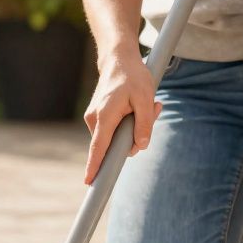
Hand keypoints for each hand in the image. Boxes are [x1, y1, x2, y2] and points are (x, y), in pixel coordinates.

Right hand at [82, 49, 161, 184]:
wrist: (118, 59)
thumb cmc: (133, 77)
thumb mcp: (146, 98)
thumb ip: (145, 123)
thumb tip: (141, 147)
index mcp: (105, 116)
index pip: (98, 147)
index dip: (95, 166)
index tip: (89, 182)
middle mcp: (94, 119)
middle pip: (114, 145)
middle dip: (134, 137)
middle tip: (154, 110)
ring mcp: (94, 118)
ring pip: (116, 137)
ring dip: (132, 128)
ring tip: (144, 105)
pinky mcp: (97, 117)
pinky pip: (113, 130)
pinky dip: (127, 123)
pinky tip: (135, 106)